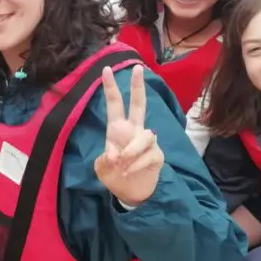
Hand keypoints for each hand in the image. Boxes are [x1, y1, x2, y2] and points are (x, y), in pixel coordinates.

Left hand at [94, 65, 163, 205]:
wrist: (131, 193)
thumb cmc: (115, 175)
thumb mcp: (103, 168)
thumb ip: (105, 159)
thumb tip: (115, 152)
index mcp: (117, 129)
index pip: (115, 104)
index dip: (110, 88)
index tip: (105, 69)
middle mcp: (133, 131)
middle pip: (138, 105)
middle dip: (137, 86)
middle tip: (137, 68)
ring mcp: (147, 142)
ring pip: (145, 135)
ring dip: (131, 150)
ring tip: (122, 164)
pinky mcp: (157, 155)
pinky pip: (148, 154)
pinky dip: (136, 164)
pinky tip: (128, 171)